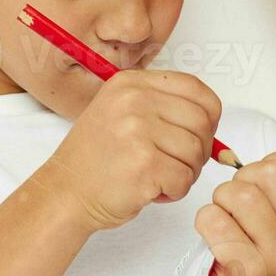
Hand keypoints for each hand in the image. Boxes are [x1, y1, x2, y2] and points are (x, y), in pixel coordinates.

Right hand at [33, 70, 221, 231]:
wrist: (64, 193)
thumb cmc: (97, 160)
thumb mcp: (122, 113)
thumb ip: (162, 106)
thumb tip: (212, 118)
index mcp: (132, 83)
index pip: (196, 89)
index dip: (208, 116)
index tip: (200, 134)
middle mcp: (134, 100)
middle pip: (202, 121)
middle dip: (200, 149)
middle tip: (178, 164)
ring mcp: (138, 131)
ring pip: (196, 152)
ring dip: (186, 173)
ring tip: (160, 177)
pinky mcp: (144, 165)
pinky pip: (185, 179)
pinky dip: (175, 191)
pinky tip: (153, 191)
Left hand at [194, 139, 275, 275]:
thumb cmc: (266, 257)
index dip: (268, 165)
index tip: (263, 190)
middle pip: (264, 172)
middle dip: (240, 181)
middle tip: (237, 208)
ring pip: (236, 193)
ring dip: (220, 202)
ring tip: (225, 222)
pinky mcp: (244, 270)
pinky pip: (213, 219)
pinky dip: (206, 223)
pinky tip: (214, 239)